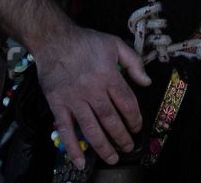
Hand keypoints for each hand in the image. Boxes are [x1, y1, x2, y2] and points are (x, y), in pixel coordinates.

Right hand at [34, 27, 151, 167]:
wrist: (53, 39)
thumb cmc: (85, 41)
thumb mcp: (115, 44)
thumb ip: (133, 62)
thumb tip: (146, 82)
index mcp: (108, 75)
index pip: (126, 103)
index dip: (134, 118)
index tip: (137, 127)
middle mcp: (92, 90)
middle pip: (111, 119)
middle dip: (122, 136)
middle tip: (129, 147)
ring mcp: (74, 99)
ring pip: (91, 129)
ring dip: (103, 146)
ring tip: (112, 157)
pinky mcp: (58, 104)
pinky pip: (65, 129)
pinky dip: (72, 148)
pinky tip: (79, 161)